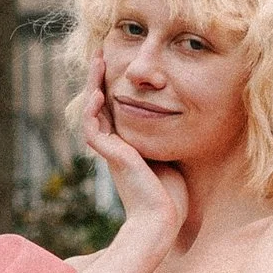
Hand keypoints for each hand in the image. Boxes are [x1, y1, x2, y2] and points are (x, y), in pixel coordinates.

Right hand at [77, 58, 185, 272]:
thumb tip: (179, 112)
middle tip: (100, 53)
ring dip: (92, 87)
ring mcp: (111, 151)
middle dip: (99, 78)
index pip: (114, 106)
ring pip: (92, 112)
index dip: (112, 84)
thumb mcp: (170, 153)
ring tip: (97, 63)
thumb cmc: (171, 194)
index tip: (116, 61)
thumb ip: (166, 134)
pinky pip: (94, 130)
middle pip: (99, 104)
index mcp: (126, 143)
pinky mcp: (112, 157)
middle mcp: (115, 145)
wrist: (163, 219)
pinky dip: (93, 111)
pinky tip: (99, 94)